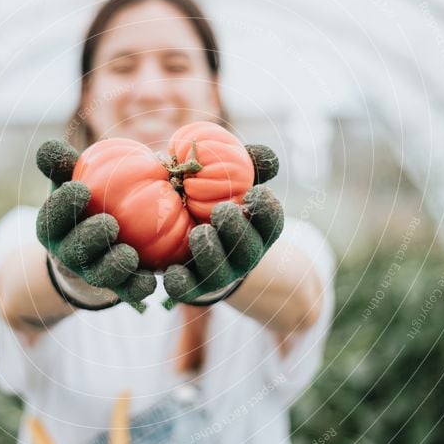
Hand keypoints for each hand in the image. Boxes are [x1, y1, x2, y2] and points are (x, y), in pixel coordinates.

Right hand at [35, 139, 156, 309]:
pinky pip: (127, 291)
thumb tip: (48, 147)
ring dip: (113, 265)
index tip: (81, 188)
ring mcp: (92, 274)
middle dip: (89, 238)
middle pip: (75, 250)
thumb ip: (62, 164)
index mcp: (53, 227)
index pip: (52, 217)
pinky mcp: (117, 288)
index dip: (63, 206)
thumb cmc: (85, 203)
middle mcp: (69, 254)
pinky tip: (151, 279)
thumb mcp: (72, 180)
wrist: (97, 245)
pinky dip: (137, 287)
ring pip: (100, 274)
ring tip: (129, 253)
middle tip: (110, 223)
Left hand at [163, 144, 283, 304]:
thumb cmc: (218, 204)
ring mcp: (219, 274)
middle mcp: (243, 256)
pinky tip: (172, 269)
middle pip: (247, 249)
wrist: (199, 249)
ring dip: (212, 252)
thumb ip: (248, 167)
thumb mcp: (235, 184)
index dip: (267, 210)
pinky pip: (188, 288)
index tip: (257, 192)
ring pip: (219, 270)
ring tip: (200, 232)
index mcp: (258, 231)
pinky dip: (182, 280)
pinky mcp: (193, 287)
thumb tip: (268, 155)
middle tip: (223, 210)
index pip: (271, 223)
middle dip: (237, 230)